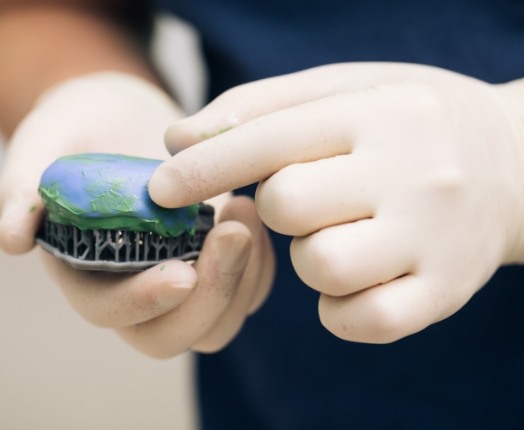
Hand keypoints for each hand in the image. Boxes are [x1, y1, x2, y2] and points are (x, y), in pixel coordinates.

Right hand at [0, 72, 273, 356]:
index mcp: (86, 269)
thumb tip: (11, 238)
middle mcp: (136, 285)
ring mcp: (181, 275)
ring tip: (245, 207)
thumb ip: (24, 184)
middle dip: (210, 294)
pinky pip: (249, 286)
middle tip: (234, 230)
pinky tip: (254, 211)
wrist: (126, 117)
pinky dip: (260, 262)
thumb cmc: (81, 126)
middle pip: (173, 334)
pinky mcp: (215, 261)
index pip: (109, 310)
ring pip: (218, 320)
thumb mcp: (46, 140)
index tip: (182, 273)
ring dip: (243, 276)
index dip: (142, 302)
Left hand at [149, 62, 523, 342]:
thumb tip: (178, 142)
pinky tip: (354, 277)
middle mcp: (415, 174)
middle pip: (289, 206)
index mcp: (382, 113)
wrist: (513, 164)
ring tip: (339, 233)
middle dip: (274, 207)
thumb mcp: (346, 91)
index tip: (160, 186)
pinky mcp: (444, 293)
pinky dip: (338, 307)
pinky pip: (360, 320)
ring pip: (323, 265)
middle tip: (302, 197)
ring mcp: (434, 239)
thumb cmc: (408, 125)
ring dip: (309, 256)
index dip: (204, 166)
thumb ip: (259, 109)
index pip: (270, 139)